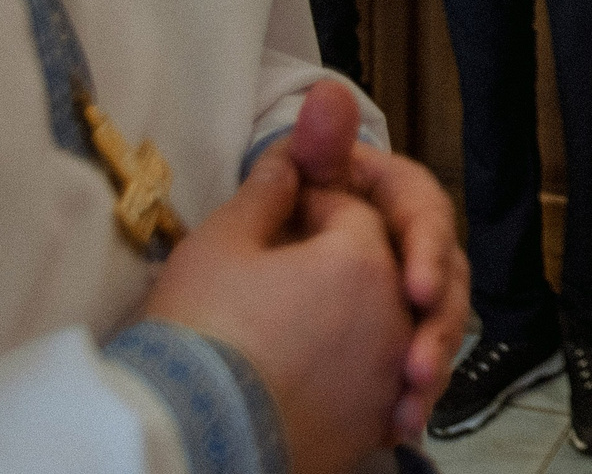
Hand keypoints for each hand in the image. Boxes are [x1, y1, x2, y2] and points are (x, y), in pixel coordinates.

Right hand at [140, 147, 409, 473]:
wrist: (193, 436)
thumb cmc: (201, 331)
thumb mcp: (223, 242)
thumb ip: (269, 188)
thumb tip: (292, 156)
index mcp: (365, 259)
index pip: (353, 212)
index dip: (313, 209)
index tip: (271, 226)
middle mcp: (396, 314)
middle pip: (386, 266)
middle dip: (348, 259)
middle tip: (290, 274)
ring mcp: (391, 375)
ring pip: (398, 328)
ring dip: (370, 319)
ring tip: (321, 329)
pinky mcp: (376, 426)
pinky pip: (394, 388)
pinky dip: (376, 379)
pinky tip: (340, 380)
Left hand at [277, 81, 471, 443]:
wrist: (217, 334)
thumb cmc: (244, 261)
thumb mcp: (269, 214)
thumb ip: (312, 151)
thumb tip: (327, 89)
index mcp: (374, 200)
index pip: (419, 207)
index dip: (423, 245)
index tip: (412, 290)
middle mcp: (394, 245)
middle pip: (442, 270)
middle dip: (437, 319)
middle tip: (419, 364)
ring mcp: (395, 300)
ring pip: (439, 321)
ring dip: (433, 359)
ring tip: (412, 399)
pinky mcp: (388, 347)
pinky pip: (419, 366)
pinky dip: (414, 395)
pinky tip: (400, 424)